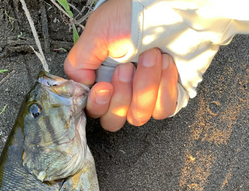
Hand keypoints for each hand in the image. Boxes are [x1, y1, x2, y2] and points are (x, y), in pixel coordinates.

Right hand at [64, 0, 177, 130]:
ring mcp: (145, 97)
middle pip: (114, 121)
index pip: (95, 112)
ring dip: (144, 86)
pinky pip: (163, 109)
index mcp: (103, 80)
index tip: (105, 86)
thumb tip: (78, 85)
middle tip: (127, 68)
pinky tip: (165, 64)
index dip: (98, 105)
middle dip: (121, 97)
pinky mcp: (167, 96)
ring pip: (139, 116)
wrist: (170, 6)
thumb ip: (78, 63)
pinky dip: (164, 86)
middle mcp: (123, 92)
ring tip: (150, 56)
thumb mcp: (97, 32)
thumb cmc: (134, 13)